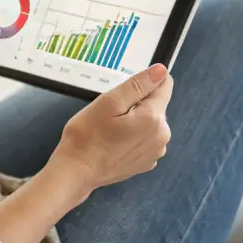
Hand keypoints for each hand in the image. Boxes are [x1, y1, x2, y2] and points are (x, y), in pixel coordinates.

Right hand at [49, 63, 173, 192]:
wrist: (77, 172)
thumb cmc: (88, 136)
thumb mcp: (109, 102)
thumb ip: (138, 84)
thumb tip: (161, 71)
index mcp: (154, 118)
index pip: (165, 86)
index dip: (147, 82)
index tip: (127, 90)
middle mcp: (161, 136)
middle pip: (156, 105)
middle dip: (137, 103)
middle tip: (112, 113)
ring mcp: (155, 152)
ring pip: (150, 122)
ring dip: (135, 120)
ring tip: (111, 129)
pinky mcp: (147, 162)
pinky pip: (145, 139)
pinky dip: (133, 136)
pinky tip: (115, 142)